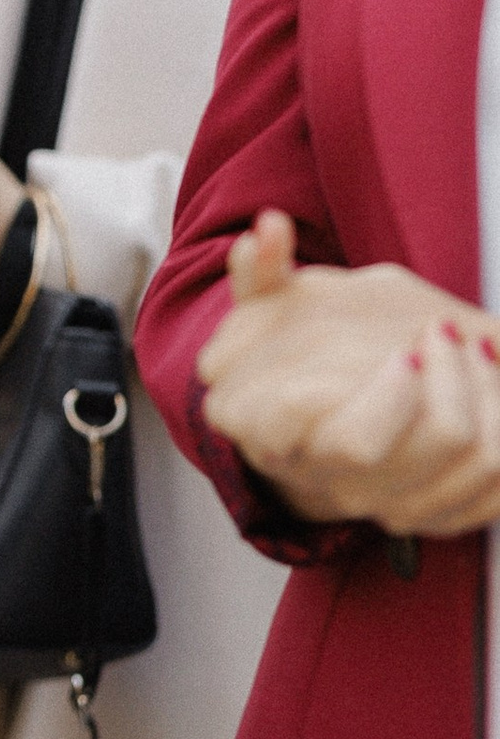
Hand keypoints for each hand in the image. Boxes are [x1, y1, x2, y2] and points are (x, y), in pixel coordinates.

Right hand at [197, 213, 495, 524]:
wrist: (313, 430)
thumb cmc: (292, 362)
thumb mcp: (267, 314)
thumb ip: (261, 272)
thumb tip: (269, 227)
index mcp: (274, 436)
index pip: (338, 440)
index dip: (383, 401)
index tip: (409, 352)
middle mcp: (327, 479)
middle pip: (412, 458)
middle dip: (441, 388)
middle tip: (443, 334)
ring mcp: (378, 502)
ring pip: (458, 470)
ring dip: (482, 399)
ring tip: (476, 348)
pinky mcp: (427, 511)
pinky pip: (488, 495)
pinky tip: (493, 385)